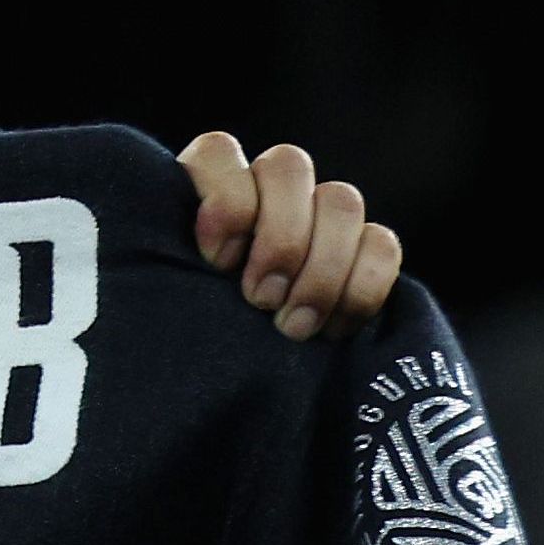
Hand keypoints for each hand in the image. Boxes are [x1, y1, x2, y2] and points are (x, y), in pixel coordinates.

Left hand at [181, 133, 403, 343]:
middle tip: (259, 300)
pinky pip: (383, 245)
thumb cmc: (177, 343)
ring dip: (321, 268)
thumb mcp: (161, 309)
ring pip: (342, 201)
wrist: (220, 392)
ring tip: (293, 327)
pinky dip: (361, 288)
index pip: (220, 152)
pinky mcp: (360, 253)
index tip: (217, 262)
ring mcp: (317, 217)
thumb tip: (197, 272)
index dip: (226, 200)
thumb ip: (164, 274)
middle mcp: (264, 192)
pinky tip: (332, 329)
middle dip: (280, 238)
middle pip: (290, 165)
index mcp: (204, 192)